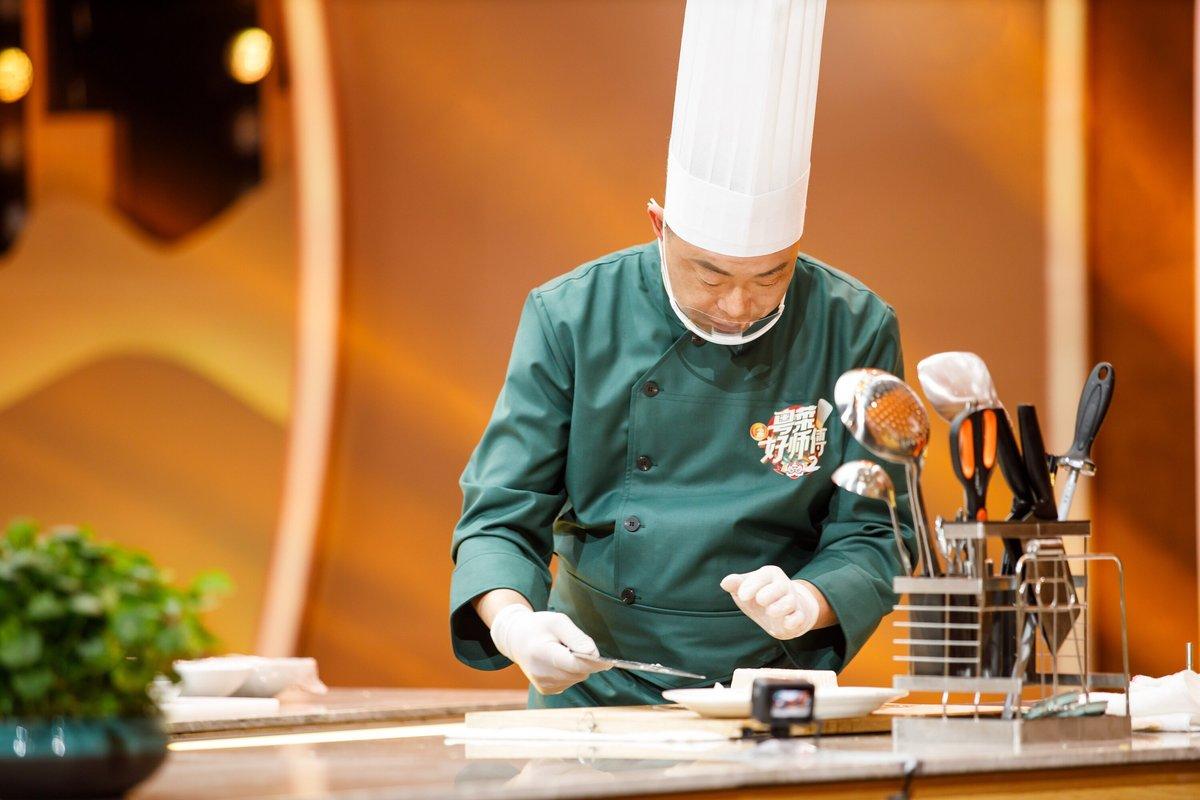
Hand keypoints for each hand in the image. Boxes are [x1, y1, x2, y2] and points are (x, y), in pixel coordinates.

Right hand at [489, 604, 609, 694]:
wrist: (516, 639)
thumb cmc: (539, 626)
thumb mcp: (558, 621)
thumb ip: (577, 637)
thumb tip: (594, 654)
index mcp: (542, 654)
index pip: (575, 664)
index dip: (594, 663)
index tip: (608, 662)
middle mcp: (540, 673)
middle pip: (579, 673)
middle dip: (585, 661)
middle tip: (572, 645)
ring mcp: (542, 684)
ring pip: (577, 679)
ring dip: (577, 667)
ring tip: (562, 652)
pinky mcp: (545, 690)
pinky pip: (570, 682)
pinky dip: (570, 673)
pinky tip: (559, 662)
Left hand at [720, 566, 820, 639]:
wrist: (781, 612)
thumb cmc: (759, 595)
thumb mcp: (745, 589)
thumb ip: (736, 585)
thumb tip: (725, 582)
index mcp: (769, 574)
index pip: (763, 576)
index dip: (752, 585)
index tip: (742, 596)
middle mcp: (783, 585)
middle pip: (780, 586)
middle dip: (770, 593)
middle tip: (760, 600)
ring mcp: (792, 600)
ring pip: (790, 602)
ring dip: (780, 607)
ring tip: (769, 612)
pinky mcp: (798, 616)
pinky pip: (799, 617)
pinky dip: (794, 620)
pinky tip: (786, 623)